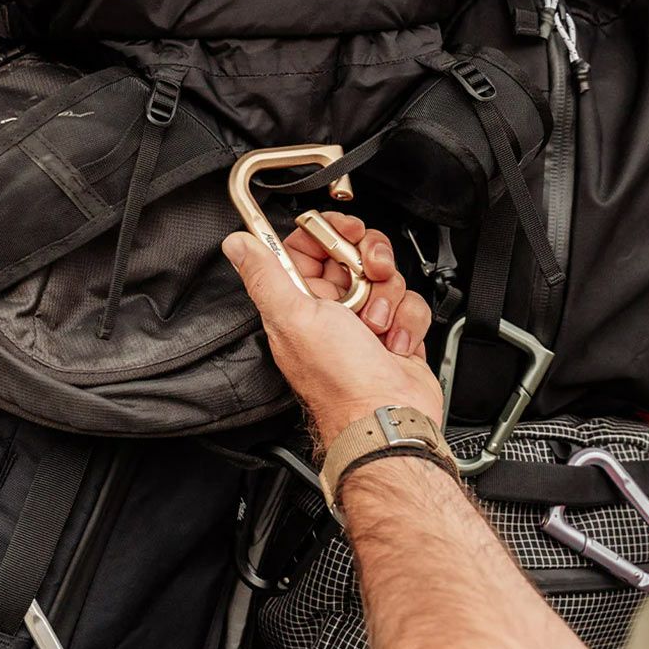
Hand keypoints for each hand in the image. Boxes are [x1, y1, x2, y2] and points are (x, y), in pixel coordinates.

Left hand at [222, 212, 443, 448]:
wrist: (388, 416)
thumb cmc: (341, 380)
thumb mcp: (293, 317)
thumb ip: (264, 274)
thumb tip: (237, 243)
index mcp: (299, 302)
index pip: (309, 246)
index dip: (328, 232)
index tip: (344, 232)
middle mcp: (331, 310)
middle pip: (354, 253)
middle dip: (369, 260)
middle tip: (368, 275)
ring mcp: (366, 321)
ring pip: (387, 277)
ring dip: (389, 298)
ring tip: (377, 326)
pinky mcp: (397, 333)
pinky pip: (411, 303)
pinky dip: (408, 322)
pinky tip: (395, 344)